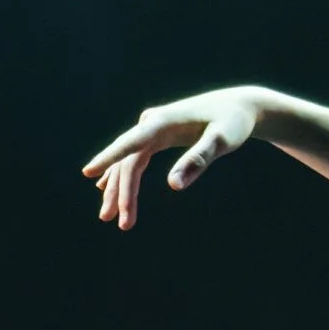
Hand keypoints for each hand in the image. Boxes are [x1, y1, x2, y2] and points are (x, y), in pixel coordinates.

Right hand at [84, 86, 268, 227]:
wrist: (241, 106)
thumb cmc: (234, 123)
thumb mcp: (221, 142)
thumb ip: (197, 160)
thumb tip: (173, 187)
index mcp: (162, 122)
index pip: (130, 144)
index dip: (108, 158)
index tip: (86, 172)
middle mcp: (152, 122)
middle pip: (128, 161)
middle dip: (122, 192)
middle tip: (120, 223)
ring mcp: (153, 127)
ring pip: (129, 161)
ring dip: (119, 188)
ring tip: (111, 217)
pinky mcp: (159, 134)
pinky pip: (135, 157)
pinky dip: (124, 175)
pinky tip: (106, 187)